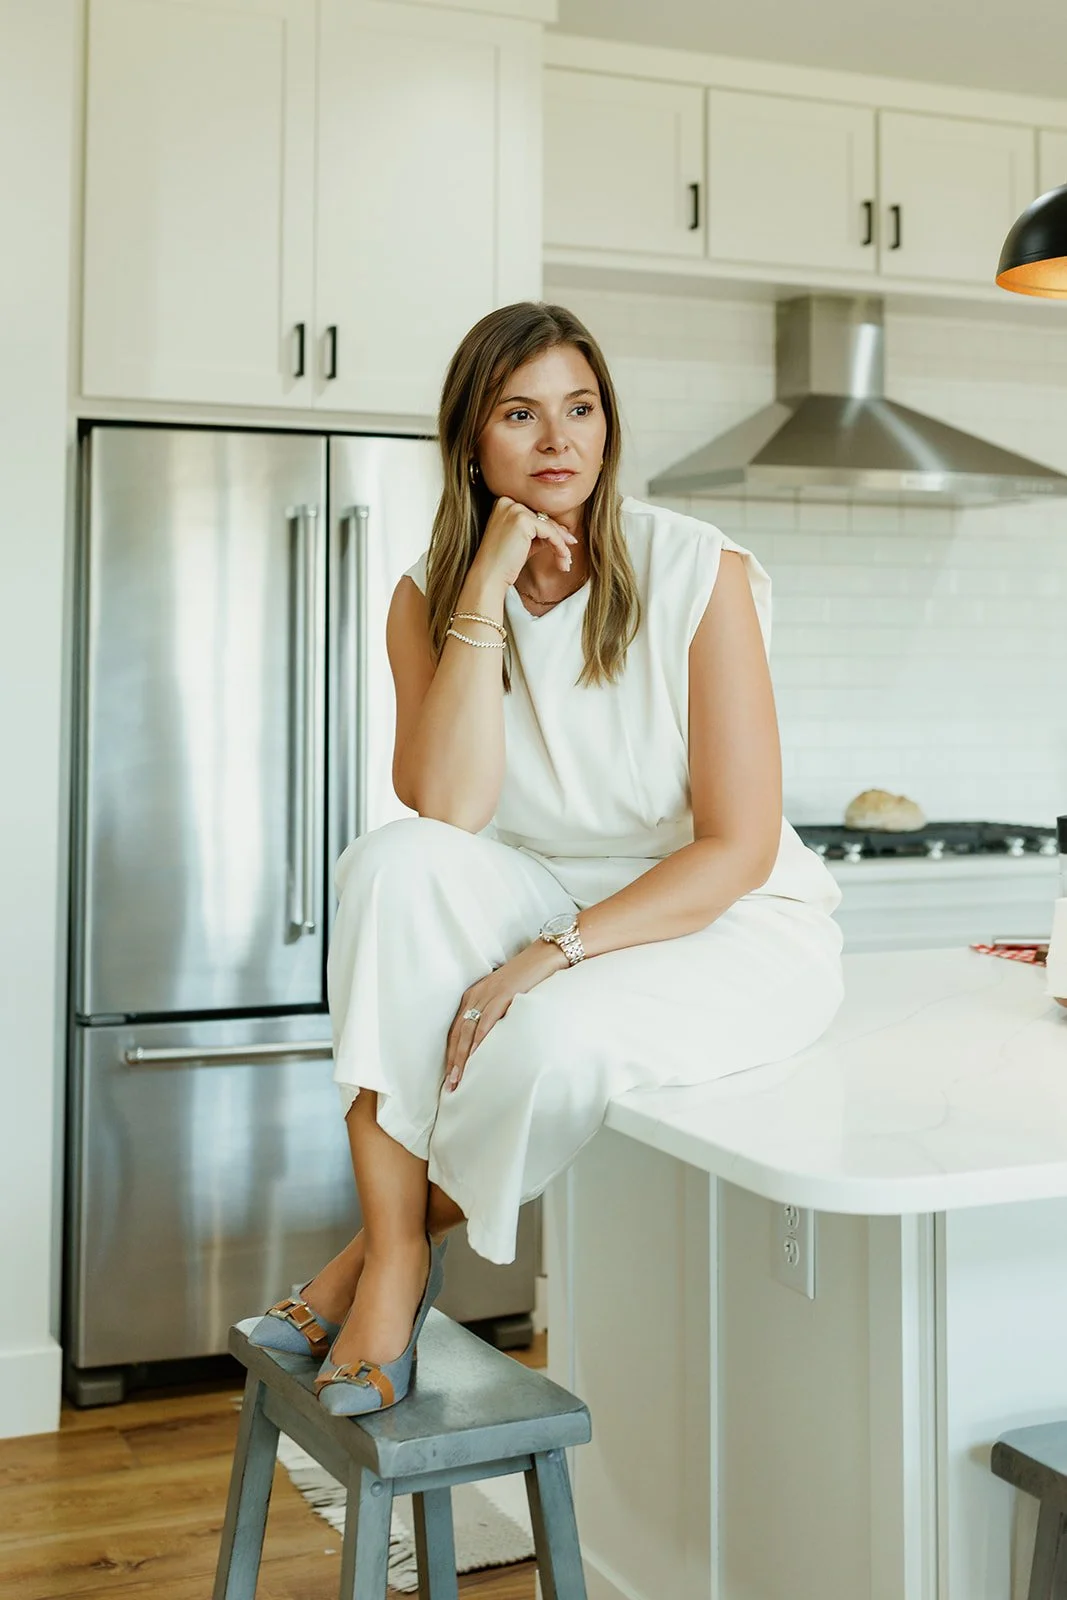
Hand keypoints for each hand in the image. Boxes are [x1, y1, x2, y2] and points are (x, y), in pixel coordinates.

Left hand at [444, 938, 567, 1091]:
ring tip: (460, 1080)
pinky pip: (486, 1022)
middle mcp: (476, 995)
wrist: (544, 956)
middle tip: (451, 1086)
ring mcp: (488, 995)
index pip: (456, 1029)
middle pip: (458, 1033)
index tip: (450, 1075)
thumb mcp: (505, 996)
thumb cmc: (529, 977)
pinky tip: (476, 1058)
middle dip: (453, 1061)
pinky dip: (479, 1041)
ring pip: (468, 1031)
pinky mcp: (502, 995)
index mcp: (474, 995)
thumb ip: (496, 1013)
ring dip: (462, 1058)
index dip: (451, 1054)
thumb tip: (494, 1039)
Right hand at [471, 496, 576, 590]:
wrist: (489, 576)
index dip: (551, 530)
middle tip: (568, 555)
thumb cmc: (503, 563)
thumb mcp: (523, 542)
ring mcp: (514, 509)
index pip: (535, 515)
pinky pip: (550, 532)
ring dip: (561, 545)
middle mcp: (507, 502)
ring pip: (549, 525)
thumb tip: (563, 532)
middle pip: (543, 518)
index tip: (565, 544)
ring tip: (566, 561)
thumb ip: (538, 533)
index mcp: (503, 503)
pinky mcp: (522, 520)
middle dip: (559, 538)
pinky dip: (559, 546)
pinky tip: (562, 558)